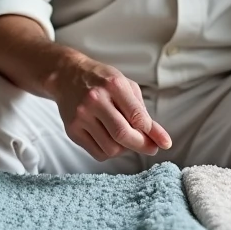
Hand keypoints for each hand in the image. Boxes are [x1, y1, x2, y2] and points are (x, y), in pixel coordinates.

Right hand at [47, 52, 171, 161]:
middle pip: (122, 134)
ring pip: (111, 148)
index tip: (164, 143)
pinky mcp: (72, 130)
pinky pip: (97, 153)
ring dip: (124, 149)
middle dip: (142, 146)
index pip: (137, 116)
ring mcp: (81, 116)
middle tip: (151, 148)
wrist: (66, 76)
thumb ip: (142, 111)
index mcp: (113, 85)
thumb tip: (160, 139)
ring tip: (126, 138)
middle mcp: (95, 100)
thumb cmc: (102, 81)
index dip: (153, 133)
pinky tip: (111, 140)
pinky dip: (109, 152)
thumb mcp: (125, 86)